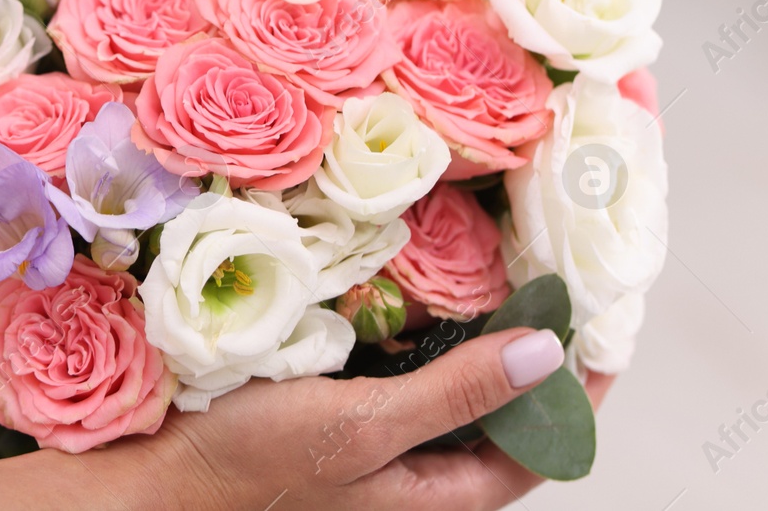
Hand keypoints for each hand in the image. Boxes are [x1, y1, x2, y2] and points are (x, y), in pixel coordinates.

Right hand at [111, 328, 606, 510]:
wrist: (167, 474)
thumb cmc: (256, 463)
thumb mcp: (366, 424)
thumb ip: (458, 392)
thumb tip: (547, 354)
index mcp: (442, 497)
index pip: (544, 445)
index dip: (579, 389)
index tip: (600, 324)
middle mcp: (423, 476)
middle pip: (505, 416)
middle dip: (530, 354)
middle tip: (548, 283)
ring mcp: (386, 447)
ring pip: (458, 392)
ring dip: (477, 339)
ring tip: (497, 279)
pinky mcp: (351, 417)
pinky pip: (408, 376)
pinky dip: (422, 336)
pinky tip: (417, 297)